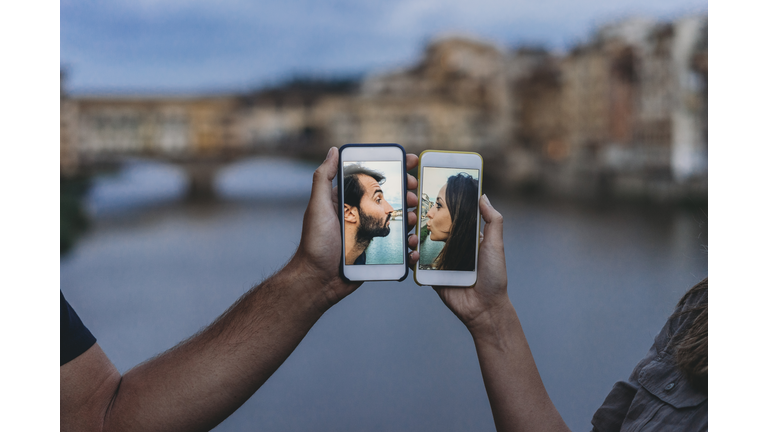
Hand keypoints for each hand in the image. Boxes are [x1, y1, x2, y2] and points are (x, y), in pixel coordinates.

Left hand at [292, 148, 419, 308]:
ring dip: (411, 218)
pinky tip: (411, 247)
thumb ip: (324, 177)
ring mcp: (370, 233)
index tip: (411, 162)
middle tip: (413, 196)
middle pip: (391, 198)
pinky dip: (409, 247)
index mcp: (348, 201)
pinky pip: (398, 247)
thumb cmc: (315, 243)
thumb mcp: (318, 206)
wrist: (318, 280)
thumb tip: (334, 151)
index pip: (373, 179)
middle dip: (407, 194)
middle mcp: (361, 214)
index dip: (394, 169)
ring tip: (413, 220)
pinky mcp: (377, 253)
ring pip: (399, 221)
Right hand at [408, 195, 509, 331]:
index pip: (452, 217)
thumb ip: (493, 220)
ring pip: (422, 245)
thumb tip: (483, 196)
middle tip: (414, 212)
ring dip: (414, 237)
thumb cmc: (494, 277)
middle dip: (421, 220)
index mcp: (467, 238)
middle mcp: (452, 247)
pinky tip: (414, 254)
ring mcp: (440, 261)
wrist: (485, 308)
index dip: (442, 206)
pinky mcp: (431, 275)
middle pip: (433, 229)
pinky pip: (418, 264)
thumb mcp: (496, 245)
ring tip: (413, 235)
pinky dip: (413, 257)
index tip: (429, 192)